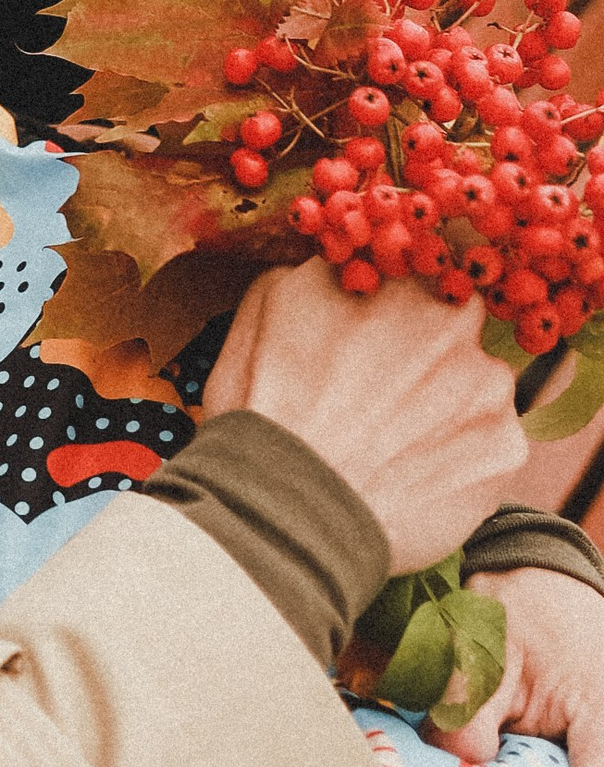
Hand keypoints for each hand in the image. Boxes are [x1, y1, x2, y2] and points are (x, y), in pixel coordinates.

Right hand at [204, 256, 526, 573]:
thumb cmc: (261, 404)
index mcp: (390, 270)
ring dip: (444, 401)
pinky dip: (457, 454)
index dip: (394, 295)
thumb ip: (316, 272)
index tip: (373, 325)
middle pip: (452, 317)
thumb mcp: (262, 306)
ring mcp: (487, 381)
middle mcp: (450, 314)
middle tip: (381, 386)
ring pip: (474, 380)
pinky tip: (410, 473)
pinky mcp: (506, 445)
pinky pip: (487, 440)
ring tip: (390, 441)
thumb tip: (339, 270)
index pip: (414, 260)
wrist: (287, 506)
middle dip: (425, 344)